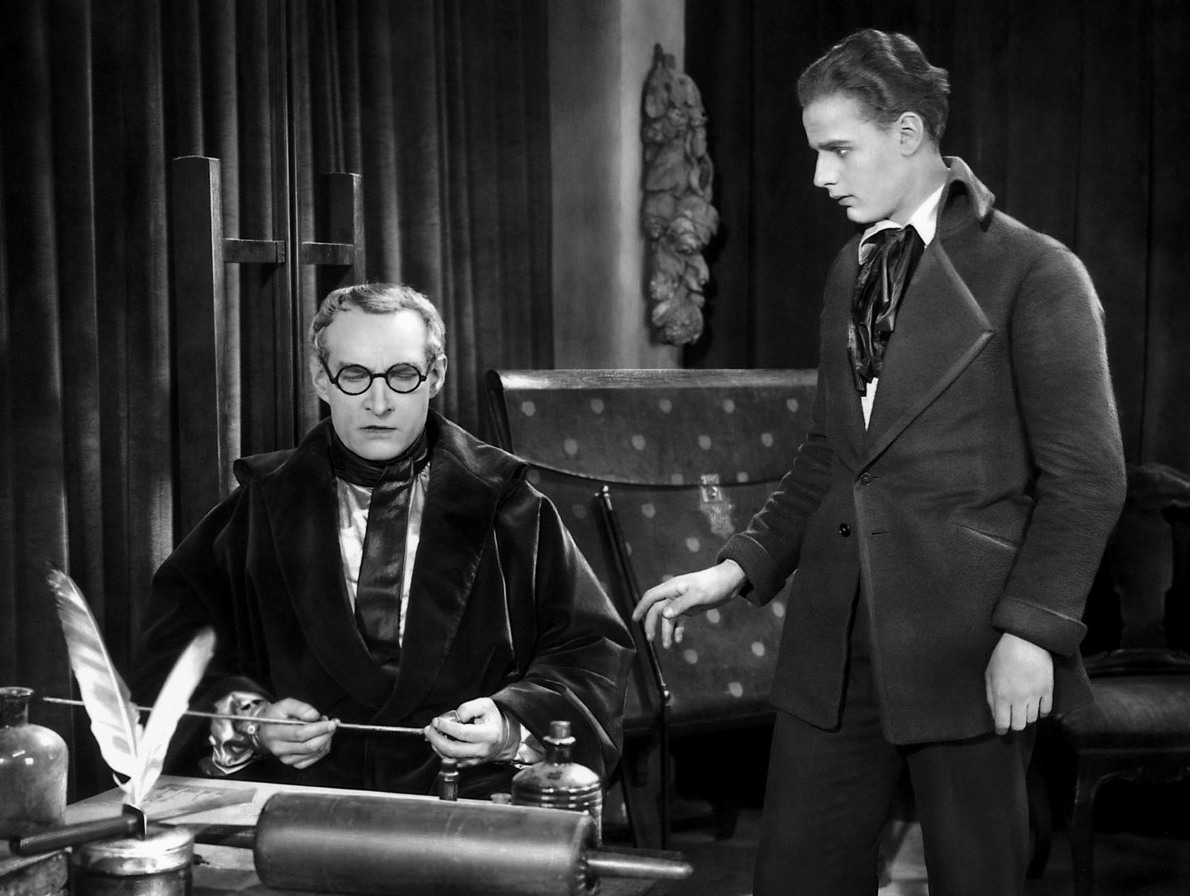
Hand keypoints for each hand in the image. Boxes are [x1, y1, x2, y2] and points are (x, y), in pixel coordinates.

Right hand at [252, 698, 336, 768]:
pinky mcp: (292, 763)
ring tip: (324, 728)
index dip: (319, 728)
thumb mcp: (285, 705)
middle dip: (326, 734)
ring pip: (314, 753)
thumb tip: (314, 716)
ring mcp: (286, 758)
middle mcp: (280, 748)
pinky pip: (313, 758)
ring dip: (325, 740)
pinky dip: (322, 748)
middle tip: (331, 724)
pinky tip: (321, 738)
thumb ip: (301, 708)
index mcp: (275, 732)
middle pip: (309, 746)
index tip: (331, 723)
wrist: (265, 730)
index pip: (301, 734)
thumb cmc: (276, 716)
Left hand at [423, 698, 518, 766]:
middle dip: (437, 739)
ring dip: (437, 745)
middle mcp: (482, 750)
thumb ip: (468, 708)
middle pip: (453, 749)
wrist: (501, 735)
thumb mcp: (484, 705)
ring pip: (450, 757)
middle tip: (429, 729)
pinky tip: (439, 741)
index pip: (463, 733)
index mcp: (489, 734)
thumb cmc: (491, 719)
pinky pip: (451, 761)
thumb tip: (453, 718)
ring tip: (432, 733)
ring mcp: (476, 760)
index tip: (436, 721)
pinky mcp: (469, 764)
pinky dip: (441, 751)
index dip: (446, 727)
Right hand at [631, 560, 746, 647]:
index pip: (651, 597)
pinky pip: (680, 620)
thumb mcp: (697, 595)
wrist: (730, 582)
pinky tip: (678, 639)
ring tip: (667, 646)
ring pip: (669, 618)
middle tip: (650, 639)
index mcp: (672, 587)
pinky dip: (678, 630)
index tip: (634, 620)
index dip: (641, 607)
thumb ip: (680, 605)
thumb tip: (664, 615)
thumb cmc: (713, 584)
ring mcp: (682, 602)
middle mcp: (674, 594)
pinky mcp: (691, 608)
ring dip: (666, 631)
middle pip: (657, 610)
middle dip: (652, 624)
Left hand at [984, 632, 1053, 734]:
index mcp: (1001, 695)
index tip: (1001, 730)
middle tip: (1012, 720)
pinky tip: (1037, 707)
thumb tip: (995, 713)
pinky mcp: (1048, 690)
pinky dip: (1041, 712)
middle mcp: (1019, 699)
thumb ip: (990, 695)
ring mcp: (1035, 696)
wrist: (1026, 641)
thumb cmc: (1003, 655)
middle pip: (1019, 725)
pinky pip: (1047, 710)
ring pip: (1033, 719)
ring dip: (1027, 717)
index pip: (1003, 724)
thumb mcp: (989, 674)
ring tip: (1023, 710)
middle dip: (1014, 725)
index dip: (1001, 730)